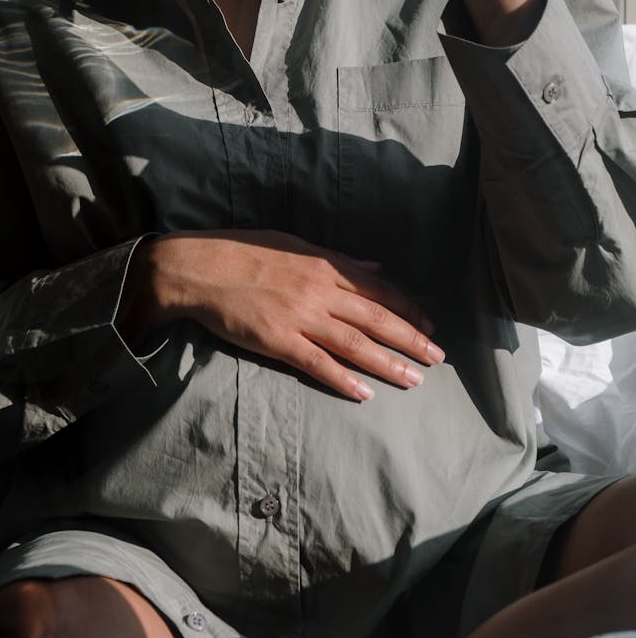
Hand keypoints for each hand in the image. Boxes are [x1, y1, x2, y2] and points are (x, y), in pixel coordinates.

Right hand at [122, 229, 443, 399]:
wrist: (199, 268)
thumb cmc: (244, 250)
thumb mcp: (294, 243)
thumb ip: (337, 258)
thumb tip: (375, 266)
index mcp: (324, 264)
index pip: (377, 288)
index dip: (407, 307)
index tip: (429, 324)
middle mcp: (319, 290)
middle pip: (375, 317)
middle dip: (410, 338)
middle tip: (437, 357)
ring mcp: (299, 317)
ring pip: (354, 343)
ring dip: (387, 363)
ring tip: (413, 379)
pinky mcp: (277, 340)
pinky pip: (316, 363)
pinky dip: (342, 379)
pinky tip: (364, 393)